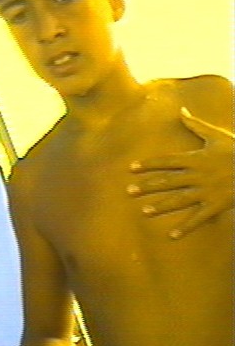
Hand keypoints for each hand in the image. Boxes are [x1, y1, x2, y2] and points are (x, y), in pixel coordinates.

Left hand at [127, 107, 233, 239]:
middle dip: (148, 186)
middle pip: (168, 181)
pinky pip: (199, 218)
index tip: (131, 168)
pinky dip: (185, 227)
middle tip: (129, 192)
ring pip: (180, 200)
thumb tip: (181, 109)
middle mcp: (198, 175)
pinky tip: (171, 236)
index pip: (167, 161)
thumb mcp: (217, 136)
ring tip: (144, 212)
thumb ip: (196, 125)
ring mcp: (207, 191)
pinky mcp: (217, 205)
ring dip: (162, 207)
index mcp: (196, 158)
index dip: (149, 164)